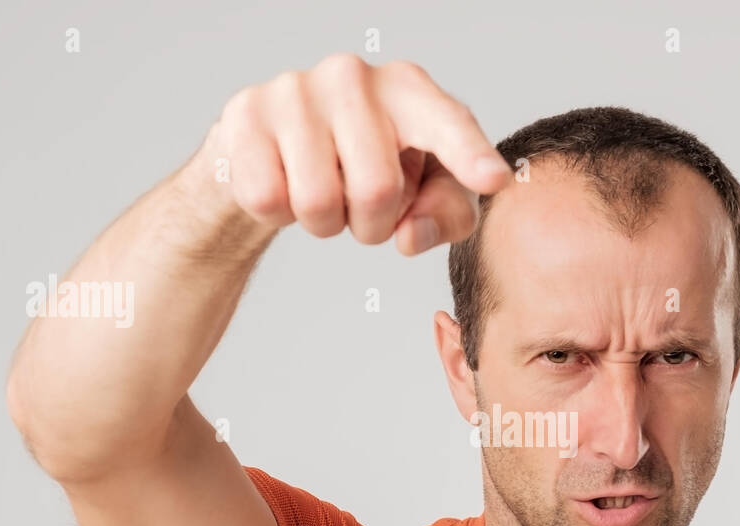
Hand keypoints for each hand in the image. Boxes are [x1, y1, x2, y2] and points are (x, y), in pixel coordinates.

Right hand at [209, 55, 513, 253]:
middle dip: (371, 224)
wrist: (272, 157)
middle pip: (377, 190)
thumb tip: (412, 235)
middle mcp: (354, 76)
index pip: (447, 124)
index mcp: (409, 90)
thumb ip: (446, 216)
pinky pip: (269, 201)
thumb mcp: (424, 196)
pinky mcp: (245, 116)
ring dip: (324, 223)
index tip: (494, 179)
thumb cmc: (364, 170)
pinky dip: (279, 213)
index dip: (470, 156)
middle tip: (361, 207)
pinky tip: (284, 182)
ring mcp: (295, 89)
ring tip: (324, 193)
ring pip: (318, 203)